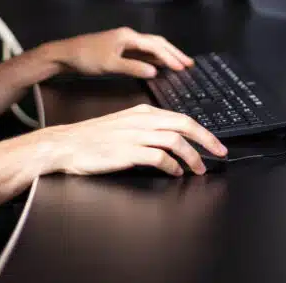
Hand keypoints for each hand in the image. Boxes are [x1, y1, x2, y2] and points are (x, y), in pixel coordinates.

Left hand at [41, 27, 193, 78]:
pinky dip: (154, 58)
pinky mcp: (120, 49)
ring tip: (180, 64)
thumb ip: (133, 68)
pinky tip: (159, 65)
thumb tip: (155, 72)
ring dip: (166, 55)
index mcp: (128, 36)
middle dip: (174, 53)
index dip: (171, 57)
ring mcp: (124, 42)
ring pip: (151, 47)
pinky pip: (143, 52)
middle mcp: (129, 36)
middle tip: (189, 63)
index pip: (155, 46)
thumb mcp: (110, 65)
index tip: (183, 67)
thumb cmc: (86, 58)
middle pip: (157, 43)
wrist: (65, 55)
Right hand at [41, 104, 227, 175]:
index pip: (181, 117)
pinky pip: (159, 157)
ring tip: (198, 168)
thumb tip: (171, 141)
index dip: (202, 131)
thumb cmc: (91, 138)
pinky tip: (175, 173)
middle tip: (219, 152)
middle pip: (184, 124)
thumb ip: (147, 129)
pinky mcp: (127, 151)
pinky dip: (172, 165)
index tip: (214, 143)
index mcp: (142, 112)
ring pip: (175, 140)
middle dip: (206, 140)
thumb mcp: (123, 124)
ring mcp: (135, 135)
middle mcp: (142, 120)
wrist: (65, 144)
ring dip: (192, 156)